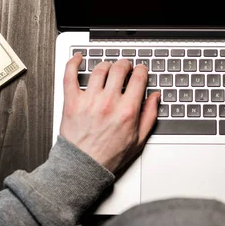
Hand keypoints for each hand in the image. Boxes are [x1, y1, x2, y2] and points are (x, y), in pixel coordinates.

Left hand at [59, 54, 160, 172]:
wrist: (84, 166)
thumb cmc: (109, 156)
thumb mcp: (139, 139)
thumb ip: (150, 115)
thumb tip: (155, 97)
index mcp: (127, 110)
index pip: (138, 78)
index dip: (141, 70)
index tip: (140, 70)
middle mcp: (109, 102)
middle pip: (119, 69)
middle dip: (125, 65)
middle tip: (125, 67)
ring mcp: (89, 100)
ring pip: (100, 69)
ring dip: (106, 65)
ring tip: (108, 68)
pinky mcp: (72, 101)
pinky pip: (70, 75)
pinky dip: (73, 63)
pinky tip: (78, 59)